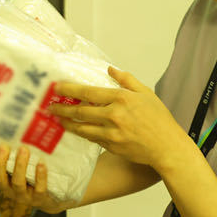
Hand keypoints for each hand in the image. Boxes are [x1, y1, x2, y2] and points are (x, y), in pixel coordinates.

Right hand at [0, 145, 67, 215]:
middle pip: (0, 179)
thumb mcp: (14, 172)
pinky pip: (39, 188)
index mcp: (2, 182)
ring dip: (20, 165)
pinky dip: (40, 176)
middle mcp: (10, 190)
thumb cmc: (29, 181)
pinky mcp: (39, 198)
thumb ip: (5, 161)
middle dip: (0, 163)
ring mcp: (24, 196)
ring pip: (18, 183)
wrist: (48, 200)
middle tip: (4, 146)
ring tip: (23, 149)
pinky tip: (41, 163)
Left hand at [49, 67, 193, 175]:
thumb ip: (126, 80)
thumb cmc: (159, 119)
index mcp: (121, 99)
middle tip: (50, 106)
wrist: (166, 147)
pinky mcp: (111, 146)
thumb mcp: (145, 93)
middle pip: (80, 111)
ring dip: (67, 123)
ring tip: (57, 119)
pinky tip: (75, 129)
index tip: (56, 88)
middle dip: (62, 108)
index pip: (88, 93)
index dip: (69, 90)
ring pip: (82, 128)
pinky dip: (82, 133)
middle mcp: (114, 115)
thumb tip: (110, 69)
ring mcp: (111, 133)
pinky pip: (92, 138)